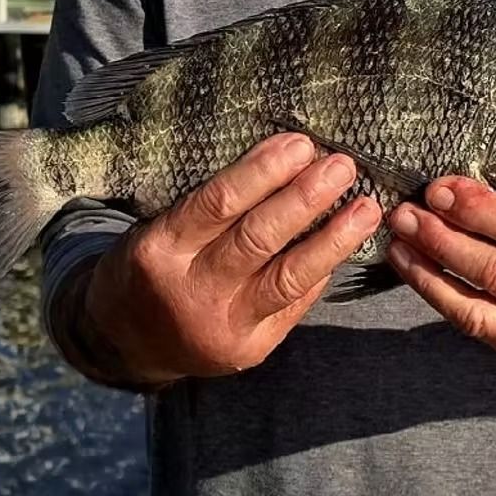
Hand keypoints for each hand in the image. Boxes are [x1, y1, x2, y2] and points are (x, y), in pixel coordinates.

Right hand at [77, 133, 380, 385]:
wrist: (129, 342)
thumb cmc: (153, 268)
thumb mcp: (158, 231)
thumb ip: (209, 210)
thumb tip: (284, 168)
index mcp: (161, 250)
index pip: (219, 203)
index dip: (264, 171)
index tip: (301, 145)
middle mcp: (191, 291)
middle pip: (257, 239)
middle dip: (306, 199)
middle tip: (343, 166)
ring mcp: (222, 326)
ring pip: (287, 278)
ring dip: (333, 240)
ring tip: (365, 209)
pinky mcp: (248, 351)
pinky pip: (293, 305)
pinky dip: (320, 272)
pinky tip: (344, 245)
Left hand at [385, 177, 495, 373]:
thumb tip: (472, 190)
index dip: (476, 210)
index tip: (440, 188)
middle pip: (489, 271)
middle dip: (439, 240)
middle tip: (405, 213)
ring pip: (471, 310)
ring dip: (426, 276)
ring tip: (397, 245)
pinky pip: (477, 327)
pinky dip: (443, 299)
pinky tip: (420, 273)